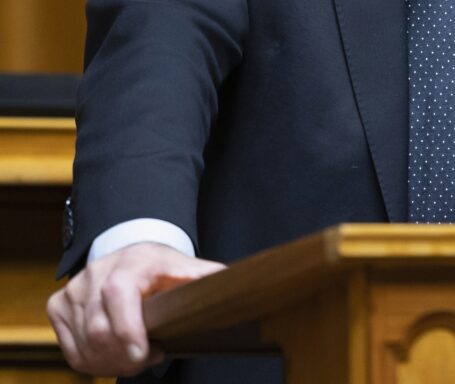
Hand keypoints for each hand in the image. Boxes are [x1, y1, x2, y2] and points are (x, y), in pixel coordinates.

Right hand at [47, 241, 224, 376]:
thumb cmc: (160, 266)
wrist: (131, 254)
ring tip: (135, 358)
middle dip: (126, 356)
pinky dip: (92, 363)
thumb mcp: (185, 267)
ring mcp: (75, 288)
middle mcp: (96, 272)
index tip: (147, 353)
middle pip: (99, 328)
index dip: (128, 328)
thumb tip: (232, 284)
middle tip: (150, 359)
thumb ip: (204, 278)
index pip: (118, 293)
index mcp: (130, 262)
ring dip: (111, 363)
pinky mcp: (59, 304)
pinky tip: (113, 358)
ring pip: (84, 344)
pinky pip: (71, 350)